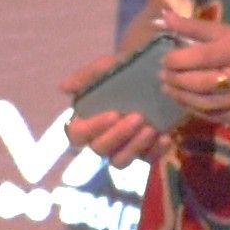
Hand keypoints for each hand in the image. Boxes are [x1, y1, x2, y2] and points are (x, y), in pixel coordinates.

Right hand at [62, 38, 167, 158]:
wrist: (150, 74)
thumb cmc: (121, 73)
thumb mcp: (105, 68)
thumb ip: (85, 77)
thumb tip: (63, 87)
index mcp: (86, 122)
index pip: (77, 134)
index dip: (93, 127)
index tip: (113, 113)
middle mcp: (100, 139)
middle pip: (100, 149)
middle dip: (119, 135)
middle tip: (138, 117)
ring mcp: (122, 149)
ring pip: (120, 161)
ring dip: (135, 146)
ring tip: (151, 128)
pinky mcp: (143, 153)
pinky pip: (147, 160)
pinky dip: (156, 150)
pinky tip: (166, 136)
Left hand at [156, 16, 229, 124]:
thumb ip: (195, 27)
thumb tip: (163, 18)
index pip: (200, 56)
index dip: (175, 60)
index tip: (163, 60)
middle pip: (200, 83)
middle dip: (175, 80)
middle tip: (162, 76)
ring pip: (206, 104)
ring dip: (181, 98)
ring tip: (169, 89)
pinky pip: (217, 117)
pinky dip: (197, 111)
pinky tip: (187, 102)